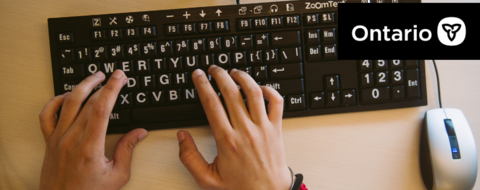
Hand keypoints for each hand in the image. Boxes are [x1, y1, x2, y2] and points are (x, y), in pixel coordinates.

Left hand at [39, 70, 147, 189]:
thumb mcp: (117, 176)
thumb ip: (127, 151)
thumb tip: (139, 133)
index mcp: (90, 148)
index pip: (101, 109)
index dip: (111, 89)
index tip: (119, 77)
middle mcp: (71, 140)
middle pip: (88, 103)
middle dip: (104, 85)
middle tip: (116, 76)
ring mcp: (57, 139)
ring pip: (68, 103)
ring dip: (83, 86)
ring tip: (95, 77)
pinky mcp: (49, 141)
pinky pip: (47, 114)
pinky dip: (56, 100)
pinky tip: (68, 95)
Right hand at [177, 65, 291, 189]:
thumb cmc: (239, 188)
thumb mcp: (206, 179)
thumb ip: (189, 158)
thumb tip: (181, 136)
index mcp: (227, 141)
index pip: (211, 103)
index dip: (202, 85)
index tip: (198, 76)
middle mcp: (245, 131)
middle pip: (231, 92)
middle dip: (220, 75)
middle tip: (213, 69)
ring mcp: (263, 128)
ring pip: (253, 93)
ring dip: (243, 77)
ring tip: (234, 72)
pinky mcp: (277, 130)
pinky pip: (276, 103)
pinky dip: (269, 90)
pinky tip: (260, 88)